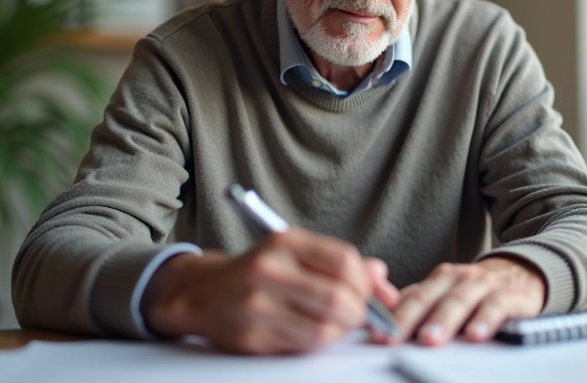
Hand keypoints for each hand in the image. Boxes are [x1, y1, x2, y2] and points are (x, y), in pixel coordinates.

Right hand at [141, 228, 397, 354]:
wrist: (202, 293)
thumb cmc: (258, 273)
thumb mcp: (296, 254)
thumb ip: (341, 264)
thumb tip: (383, 279)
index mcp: (285, 242)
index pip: (344, 261)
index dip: (366, 282)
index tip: (372, 293)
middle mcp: (270, 269)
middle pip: (339, 297)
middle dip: (359, 312)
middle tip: (359, 315)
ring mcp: (259, 303)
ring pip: (326, 327)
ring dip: (342, 331)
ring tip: (338, 324)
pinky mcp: (253, 334)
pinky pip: (305, 345)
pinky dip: (321, 342)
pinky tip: (316, 333)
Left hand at [375, 256, 545, 345]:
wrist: (523, 273)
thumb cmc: (476, 291)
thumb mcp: (446, 293)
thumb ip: (418, 304)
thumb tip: (381, 322)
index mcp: (438, 279)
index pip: (410, 298)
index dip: (392, 317)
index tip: (377, 336)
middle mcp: (457, 278)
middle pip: (428, 298)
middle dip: (409, 319)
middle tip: (393, 338)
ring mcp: (482, 285)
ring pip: (459, 301)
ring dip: (442, 320)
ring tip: (429, 338)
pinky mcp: (509, 295)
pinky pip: (495, 307)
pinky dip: (484, 321)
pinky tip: (474, 336)